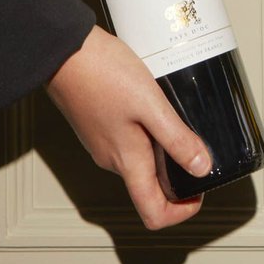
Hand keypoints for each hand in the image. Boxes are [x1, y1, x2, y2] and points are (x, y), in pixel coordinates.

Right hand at [46, 26, 211, 229]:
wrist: (61, 51)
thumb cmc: (101, 74)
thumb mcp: (151, 105)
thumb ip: (177, 138)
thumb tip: (201, 167)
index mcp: (126, 161)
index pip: (152, 212)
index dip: (181, 212)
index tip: (200, 192)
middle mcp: (112, 159)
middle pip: (149, 190)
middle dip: (179, 181)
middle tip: (201, 156)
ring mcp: (103, 143)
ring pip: (140, 165)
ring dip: (166, 156)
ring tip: (186, 129)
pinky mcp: (100, 125)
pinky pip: (129, 144)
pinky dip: (151, 137)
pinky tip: (161, 112)